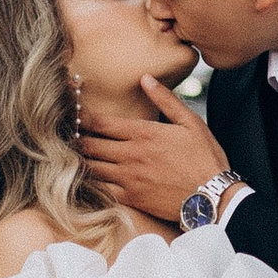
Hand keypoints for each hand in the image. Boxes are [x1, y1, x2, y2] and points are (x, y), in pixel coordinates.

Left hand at [84, 75, 231, 227]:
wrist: (213, 198)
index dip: (82, 116)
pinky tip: (83, 179)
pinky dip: (89, 183)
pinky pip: (100, 190)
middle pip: (89, 144)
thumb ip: (165, 99)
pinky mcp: (130, 199)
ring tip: (69, 155)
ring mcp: (128, 178)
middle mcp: (131, 155)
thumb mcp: (191, 123)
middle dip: (74, 138)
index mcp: (144, 134)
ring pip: (90, 167)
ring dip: (78, 160)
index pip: (101, 122)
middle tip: (64, 134)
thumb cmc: (205, 159)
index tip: (72, 112)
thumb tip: (145, 78)